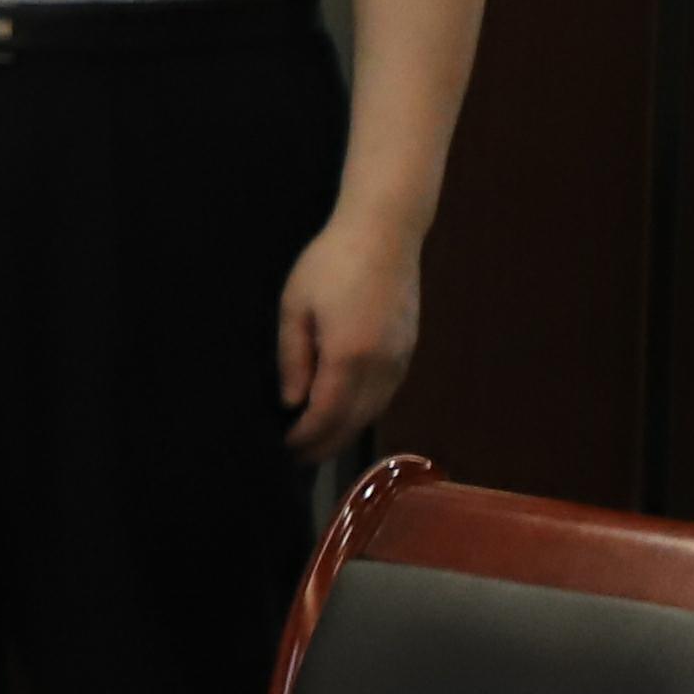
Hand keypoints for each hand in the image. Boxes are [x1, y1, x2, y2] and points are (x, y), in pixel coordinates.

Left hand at [280, 207, 424, 463]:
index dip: (306, 437)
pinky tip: (346, 413)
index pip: (326, 414)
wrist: (385, 234)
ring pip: (374, 410)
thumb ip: (293, 359)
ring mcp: (400, 357)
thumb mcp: (294, 308)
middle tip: (298, 459)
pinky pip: (386, 393)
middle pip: (353, 421)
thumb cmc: (330, 264)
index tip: (284, 449)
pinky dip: (365, 411)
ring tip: (319, 442)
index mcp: (349, 355)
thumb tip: (291, 402)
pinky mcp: (409, 349)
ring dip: (346, 431)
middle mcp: (381, 364)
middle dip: (325, 443)